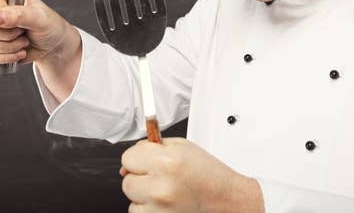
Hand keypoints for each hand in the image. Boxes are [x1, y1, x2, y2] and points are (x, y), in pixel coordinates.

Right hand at [0, 0, 79, 65]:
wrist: (53, 45)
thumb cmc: (49, 25)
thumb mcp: (40, 18)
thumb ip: (20, 15)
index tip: (17, 23)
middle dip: (8, 35)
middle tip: (24, 32)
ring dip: (9, 47)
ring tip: (24, 42)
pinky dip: (5, 57)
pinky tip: (19, 53)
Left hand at [120, 138, 263, 212]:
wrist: (226, 199)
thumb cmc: (208, 174)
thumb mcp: (182, 147)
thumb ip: (151, 148)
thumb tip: (128, 161)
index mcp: (166, 162)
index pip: (127, 158)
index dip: (138, 158)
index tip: (148, 160)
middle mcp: (160, 187)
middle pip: (127, 181)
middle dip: (141, 177)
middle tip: (161, 177)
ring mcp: (159, 209)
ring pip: (131, 200)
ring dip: (144, 195)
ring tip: (166, 191)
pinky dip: (149, 209)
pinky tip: (165, 203)